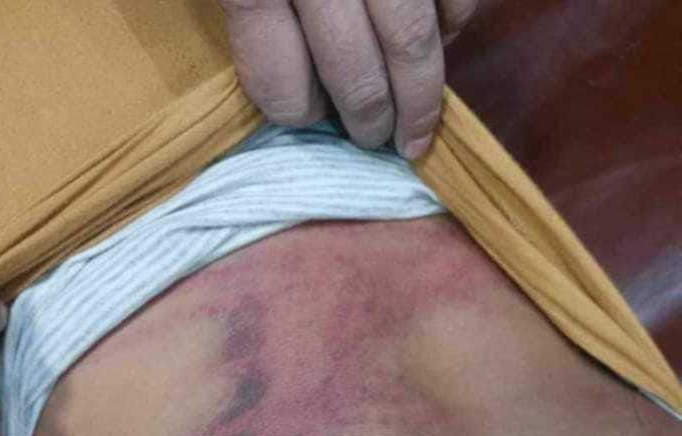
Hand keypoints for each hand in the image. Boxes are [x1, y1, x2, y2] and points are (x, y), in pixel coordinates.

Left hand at [220, 0, 477, 158]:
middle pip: (354, 75)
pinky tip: (439, 38)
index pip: (281, 85)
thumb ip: (255, 21)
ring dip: (417, 100)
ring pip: (410, 45)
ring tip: (413, 131)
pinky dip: (454, 26)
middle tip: (373, 140)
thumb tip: (298, 93)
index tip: (305, 113)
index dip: (296, 110)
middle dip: (367, 120)